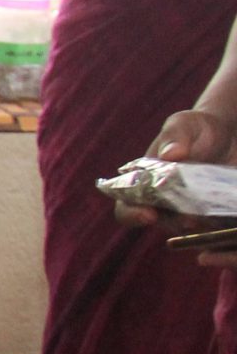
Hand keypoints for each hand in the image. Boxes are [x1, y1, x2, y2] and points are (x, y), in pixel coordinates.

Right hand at [117, 108, 236, 234]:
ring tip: (214, 212)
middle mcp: (163, 201)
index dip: (132, 214)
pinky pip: (216, 227)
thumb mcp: (184, 124)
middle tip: (190, 219)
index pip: (127, 206)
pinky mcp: (215, 214)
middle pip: (160, 222)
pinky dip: (221, 223)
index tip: (148, 215)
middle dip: (173, 222)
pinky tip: (228, 210)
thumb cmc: (198, 128)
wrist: (232, 134)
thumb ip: (175, 137)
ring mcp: (190, 210)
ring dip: (200, 224)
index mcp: (143, 182)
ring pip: (190, 229)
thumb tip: (169, 155)